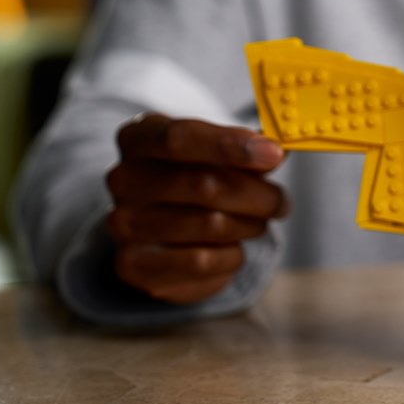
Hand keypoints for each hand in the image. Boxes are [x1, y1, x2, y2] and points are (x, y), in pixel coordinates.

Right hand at [106, 113, 287, 303]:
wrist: (161, 227)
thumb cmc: (198, 176)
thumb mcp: (220, 152)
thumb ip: (250, 149)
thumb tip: (278, 152)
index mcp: (139, 139)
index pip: (180, 138)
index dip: (231, 146)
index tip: (274, 153)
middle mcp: (123, 179)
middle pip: (204, 185)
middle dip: (257, 195)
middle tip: (280, 202)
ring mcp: (123, 224)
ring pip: (210, 226)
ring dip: (249, 225)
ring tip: (256, 223)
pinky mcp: (133, 266)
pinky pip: (201, 263)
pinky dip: (231, 256)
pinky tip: (232, 248)